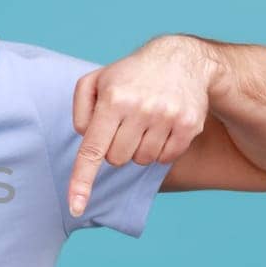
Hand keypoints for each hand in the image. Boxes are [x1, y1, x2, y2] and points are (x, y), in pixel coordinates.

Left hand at [67, 35, 216, 218]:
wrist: (180, 58)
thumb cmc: (129, 75)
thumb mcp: (95, 81)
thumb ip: (80, 112)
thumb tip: (86, 140)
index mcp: (112, 100)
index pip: (93, 150)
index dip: (82, 181)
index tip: (76, 208)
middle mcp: (140, 109)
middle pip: (116, 159)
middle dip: (116, 148)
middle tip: (124, 124)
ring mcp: (167, 118)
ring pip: (141, 161)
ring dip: (138, 149)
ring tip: (144, 121)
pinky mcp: (188, 126)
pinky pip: (165, 159)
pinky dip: (160, 150)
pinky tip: (161, 126)